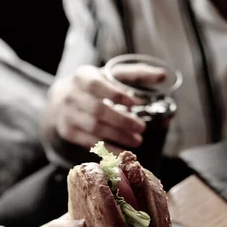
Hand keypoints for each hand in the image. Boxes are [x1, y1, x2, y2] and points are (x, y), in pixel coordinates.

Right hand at [49, 63, 165, 152]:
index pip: (96, 85)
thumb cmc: (95, 86)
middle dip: (122, 121)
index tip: (135, 103)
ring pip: (95, 128)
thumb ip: (137, 74)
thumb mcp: (111, 75)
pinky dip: (109, 148)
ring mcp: (68, 115)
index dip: (115, 94)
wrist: (62, 99)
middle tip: (141, 127)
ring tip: (137, 140)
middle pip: (98, 110)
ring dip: (119, 136)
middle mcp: (71, 95)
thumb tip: (163, 75)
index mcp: (82, 77)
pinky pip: (90, 143)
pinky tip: (123, 152)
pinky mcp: (68, 132)